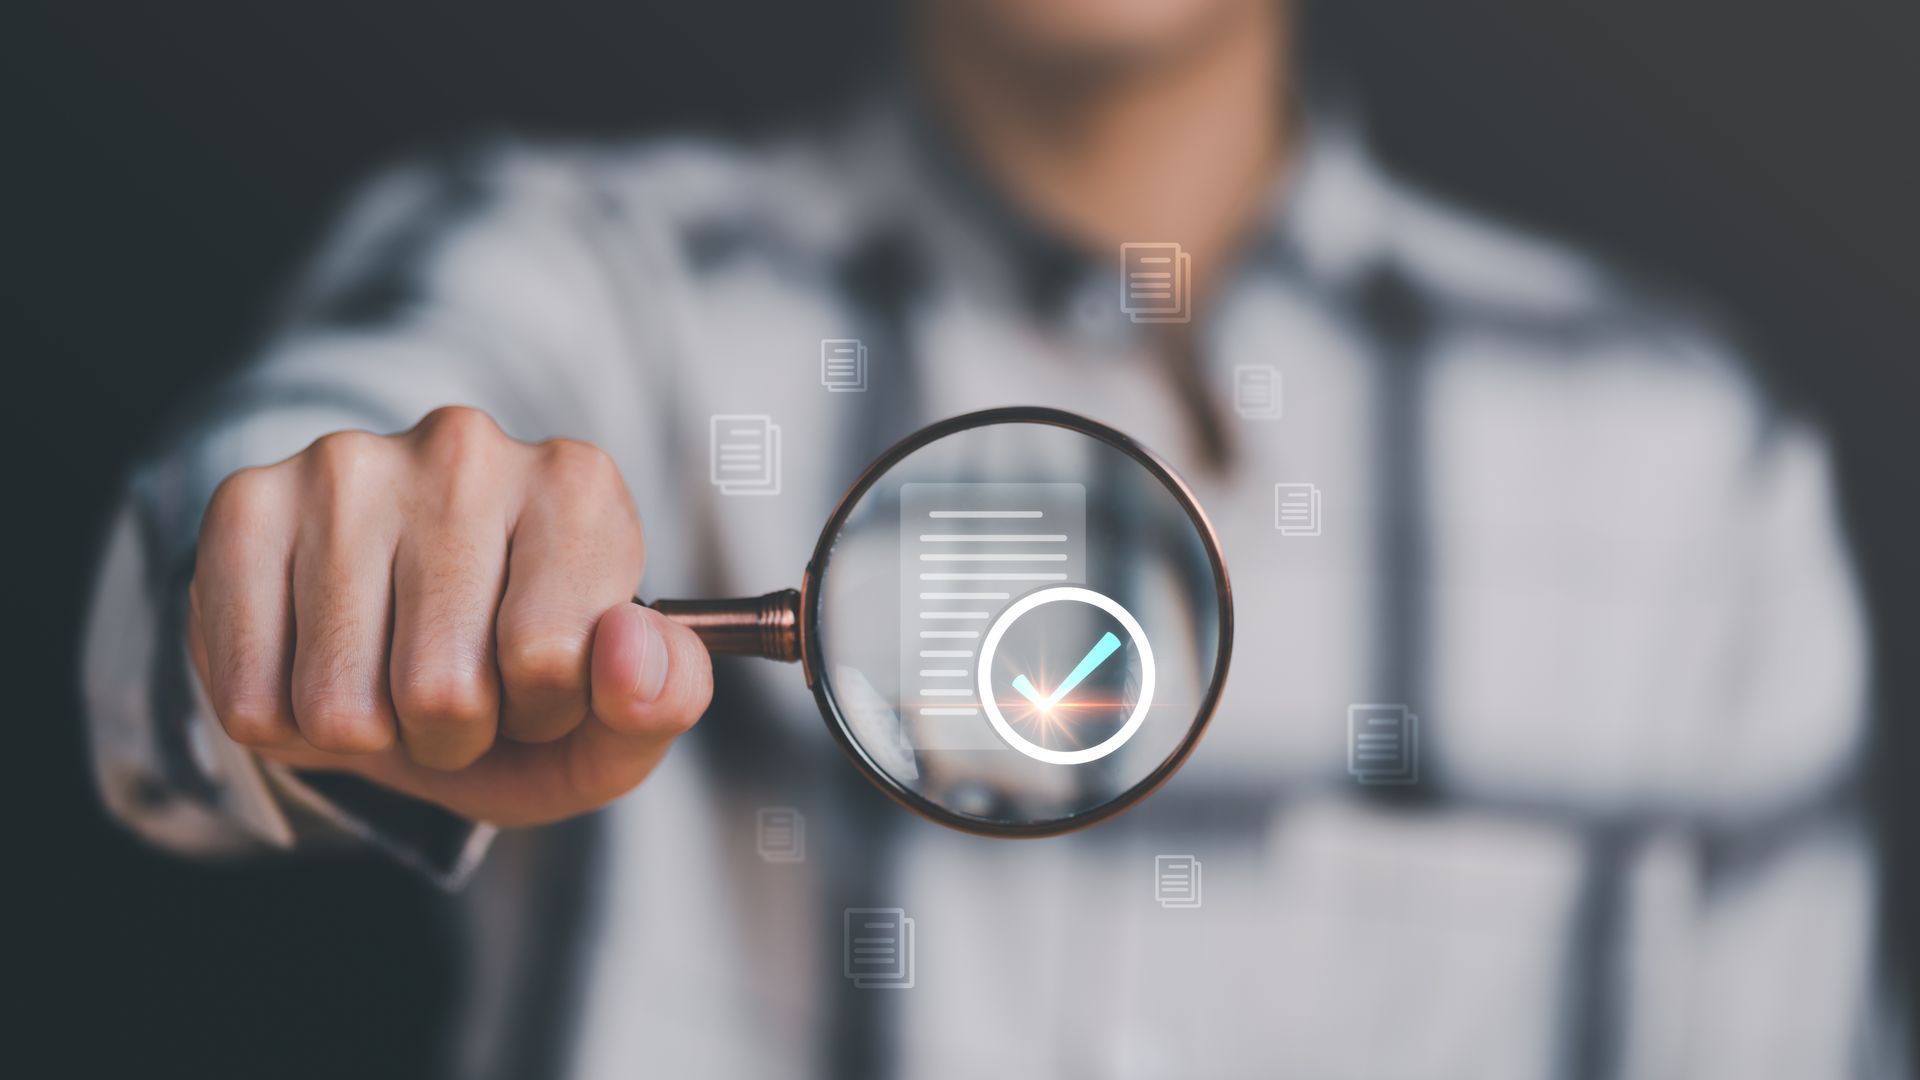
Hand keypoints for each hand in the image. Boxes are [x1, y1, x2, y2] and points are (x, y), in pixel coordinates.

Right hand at [186, 406, 711, 826]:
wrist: (389, 652)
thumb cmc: (518, 686)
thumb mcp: (611, 723)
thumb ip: (662, 700)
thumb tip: (631, 649)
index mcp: (579, 486)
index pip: (550, 659)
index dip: (540, 709)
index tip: (538, 678)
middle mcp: (466, 451)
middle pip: (441, 688)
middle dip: (452, 730)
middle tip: (456, 688)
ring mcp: (349, 466)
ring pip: (338, 703)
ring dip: (368, 733)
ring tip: (390, 679)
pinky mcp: (247, 504)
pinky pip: (250, 696)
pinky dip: (283, 725)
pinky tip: (314, 668)